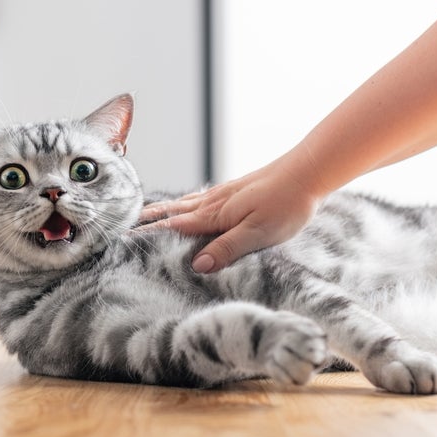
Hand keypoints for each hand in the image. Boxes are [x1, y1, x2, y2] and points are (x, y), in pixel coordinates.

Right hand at [139, 159, 322, 272]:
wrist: (308, 171)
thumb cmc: (287, 203)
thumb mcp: (258, 233)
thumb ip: (228, 248)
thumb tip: (198, 264)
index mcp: (216, 214)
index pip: (175, 226)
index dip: (151, 234)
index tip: (127, 240)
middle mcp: (216, 201)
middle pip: (175, 212)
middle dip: (151, 219)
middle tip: (127, 225)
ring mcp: (226, 193)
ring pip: (187, 203)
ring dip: (166, 209)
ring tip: (148, 214)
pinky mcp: (238, 190)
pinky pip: (202, 197)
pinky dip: (186, 202)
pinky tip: (190, 203)